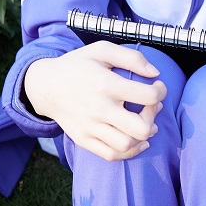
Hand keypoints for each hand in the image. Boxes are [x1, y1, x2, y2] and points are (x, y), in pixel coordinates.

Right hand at [23, 41, 166, 161]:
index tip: (157, 86)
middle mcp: (98, 109)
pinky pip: (111, 155)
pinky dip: (130, 151)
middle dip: (153, 116)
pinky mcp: (84, 140)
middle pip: (141, 127)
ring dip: (143, 135)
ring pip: (127, 144)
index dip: (160, 91)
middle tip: (151, 107)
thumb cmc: (78, 66)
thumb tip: (155, 73)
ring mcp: (90, 127)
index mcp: (104, 84)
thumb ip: (131, 58)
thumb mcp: (101, 50)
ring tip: (144, 123)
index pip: (147, 96)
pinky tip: (137, 140)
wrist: (45, 86)